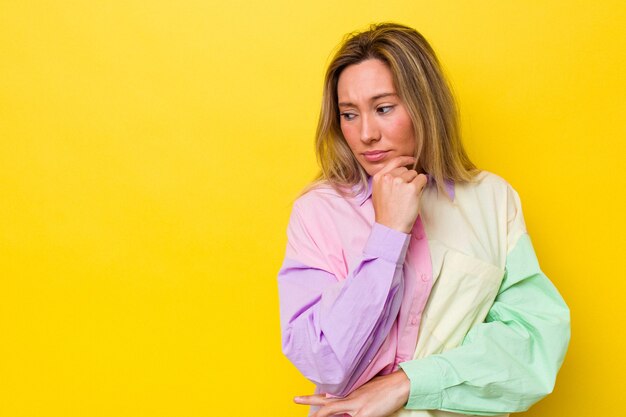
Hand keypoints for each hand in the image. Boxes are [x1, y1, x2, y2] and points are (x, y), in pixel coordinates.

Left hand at [294, 370, 410, 416]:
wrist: (400, 384)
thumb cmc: (385, 386)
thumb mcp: (366, 388)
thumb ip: (354, 395)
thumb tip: (345, 401)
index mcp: (350, 391)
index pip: (328, 396)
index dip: (314, 398)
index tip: (302, 399)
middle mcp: (350, 397)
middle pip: (325, 403)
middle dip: (309, 404)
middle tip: (295, 400)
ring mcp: (356, 406)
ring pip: (332, 411)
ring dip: (321, 415)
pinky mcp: (365, 413)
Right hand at [372, 156, 426, 233]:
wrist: (390, 226)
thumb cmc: (386, 212)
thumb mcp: (379, 192)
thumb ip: (386, 180)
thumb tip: (400, 171)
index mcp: (379, 177)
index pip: (394, 161)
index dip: (404, 160)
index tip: (411, 160)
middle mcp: (388, 177)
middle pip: (406, 170)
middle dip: (408, 178)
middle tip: (405, 193)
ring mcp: (400, 182)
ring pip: (414, 174)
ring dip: (415, 183)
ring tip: (408, 197)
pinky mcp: (411, 188)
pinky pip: (422, 179)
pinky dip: (422, 185)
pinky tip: (416, 195)